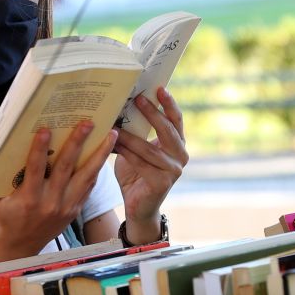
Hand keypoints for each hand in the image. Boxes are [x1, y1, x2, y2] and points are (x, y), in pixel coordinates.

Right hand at [0, 121, 116, 257]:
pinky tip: (105, 152)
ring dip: (99, 154)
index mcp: (28, 199)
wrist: (20, 244)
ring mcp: (66, 207)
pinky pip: (89, 186)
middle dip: (77, 143)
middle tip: (87, 123)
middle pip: (66, 168)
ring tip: (111, 134)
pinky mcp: (75, 209)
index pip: (35, 170)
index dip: (39, 150)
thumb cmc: (4, 215)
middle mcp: (50, 203)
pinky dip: (97, 168)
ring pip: (86, 176)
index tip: (45, 130)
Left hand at [114, 88, 187, 242]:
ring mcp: (174, 170)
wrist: (137, 206)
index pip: (176, 120)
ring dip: (130, 135)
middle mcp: (181, 156)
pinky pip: (141, 162)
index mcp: (178, 144)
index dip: (169, 104)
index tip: (159, 88)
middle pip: (167, 130)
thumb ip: (137, 132)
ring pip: (149, 147)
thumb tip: (120, 106)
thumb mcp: (138, 148)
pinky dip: (126, 153)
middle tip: (138, 98)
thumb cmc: (136, 174)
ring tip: (115, 123)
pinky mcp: (162, 182)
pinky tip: (113, 144)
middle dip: (152, 113)